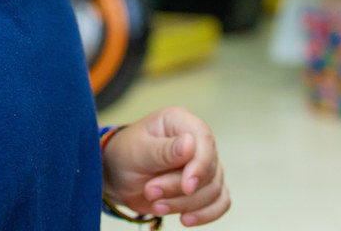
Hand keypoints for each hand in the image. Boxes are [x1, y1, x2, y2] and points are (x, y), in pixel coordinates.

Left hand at [101, 107, 229, 225]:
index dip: (200, 165)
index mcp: (179, 121)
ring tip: (156, 205)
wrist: (120, 177)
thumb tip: (189, 144)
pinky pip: (220, 201)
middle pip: (209, 169)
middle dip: (179, 189)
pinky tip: (185, 219)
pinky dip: (206, 214)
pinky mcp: (205, 185)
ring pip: (213, 188)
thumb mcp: (137, 151)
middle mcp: (196, 140)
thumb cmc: (126, 156)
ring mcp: (204, 163)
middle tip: (150, 192)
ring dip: (185, 204)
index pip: (204, 139)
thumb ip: (162, 150)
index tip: (186, 187)